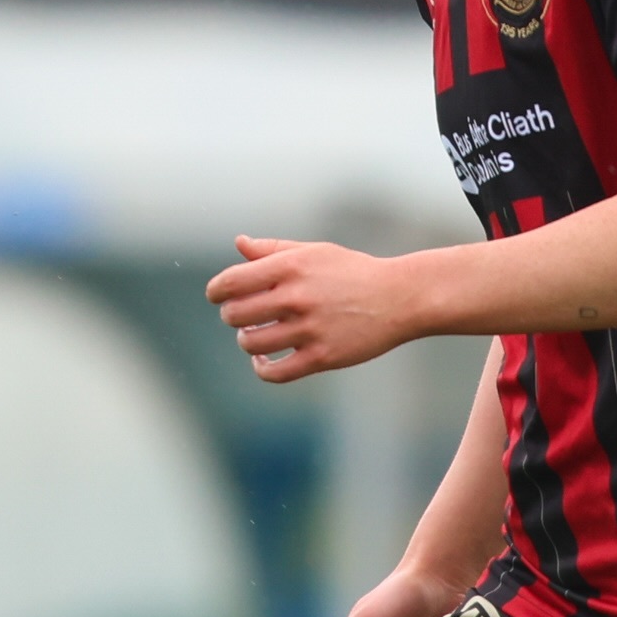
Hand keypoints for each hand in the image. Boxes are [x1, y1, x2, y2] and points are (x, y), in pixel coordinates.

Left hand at [208, 233, 423, 384]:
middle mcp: (296, 296)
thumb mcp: (314, 252)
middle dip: (233, 316)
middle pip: (235, 315)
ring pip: (250, 343)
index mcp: (290, 266)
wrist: (399, 297)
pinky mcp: (321, 357)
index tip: (218, 297)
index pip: (231, 282)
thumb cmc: (353, 272)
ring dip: (247, 340)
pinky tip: (263, 360)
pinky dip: (261, 368)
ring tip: (256, 335)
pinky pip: (274, 372)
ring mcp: (308, 329)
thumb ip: (273, 250)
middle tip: (243, 316)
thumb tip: (239, 243)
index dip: (216, 292)